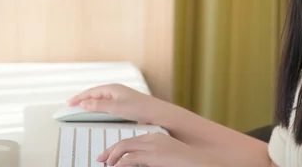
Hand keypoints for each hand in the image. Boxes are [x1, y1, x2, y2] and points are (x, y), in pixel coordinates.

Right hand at [67, 84, 165, 123]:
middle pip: (94, 94)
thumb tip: (84, 104)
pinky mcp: (123, 104)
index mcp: (113, 88)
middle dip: (82, 99)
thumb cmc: (139, 107)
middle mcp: (115, 90)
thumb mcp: (115, 108)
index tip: (69, 103)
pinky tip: (96, 111)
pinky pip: (105, 104)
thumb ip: (98, 106)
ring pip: (100, 99)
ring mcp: (119, 97)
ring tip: (80, 107)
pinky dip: (97, 107)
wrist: (155, 113)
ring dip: (89, 103)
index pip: (91, 91)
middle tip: (71, 105)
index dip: (79, 97)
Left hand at [96, 132, 219, 166]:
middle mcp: (153, 138)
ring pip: (124, 147)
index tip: (108, 156)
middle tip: (100, 159)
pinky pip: (131, 158)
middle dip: (109, 151)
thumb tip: (136, 163)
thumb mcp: (165, 158)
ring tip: (107, 165)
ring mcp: (154, 145)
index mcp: (156, 137)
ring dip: (112, 157)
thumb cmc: (186, 163)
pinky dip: (120, 164)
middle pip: (124, 142)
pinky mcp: (154, 155)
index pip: (131, 139)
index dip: (116, 147)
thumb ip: (151, 158)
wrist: (200, 163)